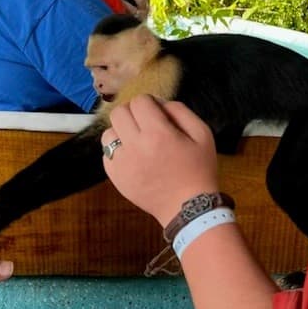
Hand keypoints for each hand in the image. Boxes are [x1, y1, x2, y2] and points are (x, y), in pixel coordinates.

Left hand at [102, 95, 218, 225]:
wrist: (188, 207)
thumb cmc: (198, 169)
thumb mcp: (202, 133)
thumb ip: (180, 111)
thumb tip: (159, 103)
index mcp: (158, 133)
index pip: (139, 101)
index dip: (149, 102)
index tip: (157, 112)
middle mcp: (135, 146)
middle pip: (119, 112)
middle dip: (132, 112)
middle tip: (145, 123)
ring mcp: (122, 163)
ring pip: (108, 133)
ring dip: (122, 131)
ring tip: (137, 140)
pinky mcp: (115, 177)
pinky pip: (106, 153)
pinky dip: (117, 151)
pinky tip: (133, 157)